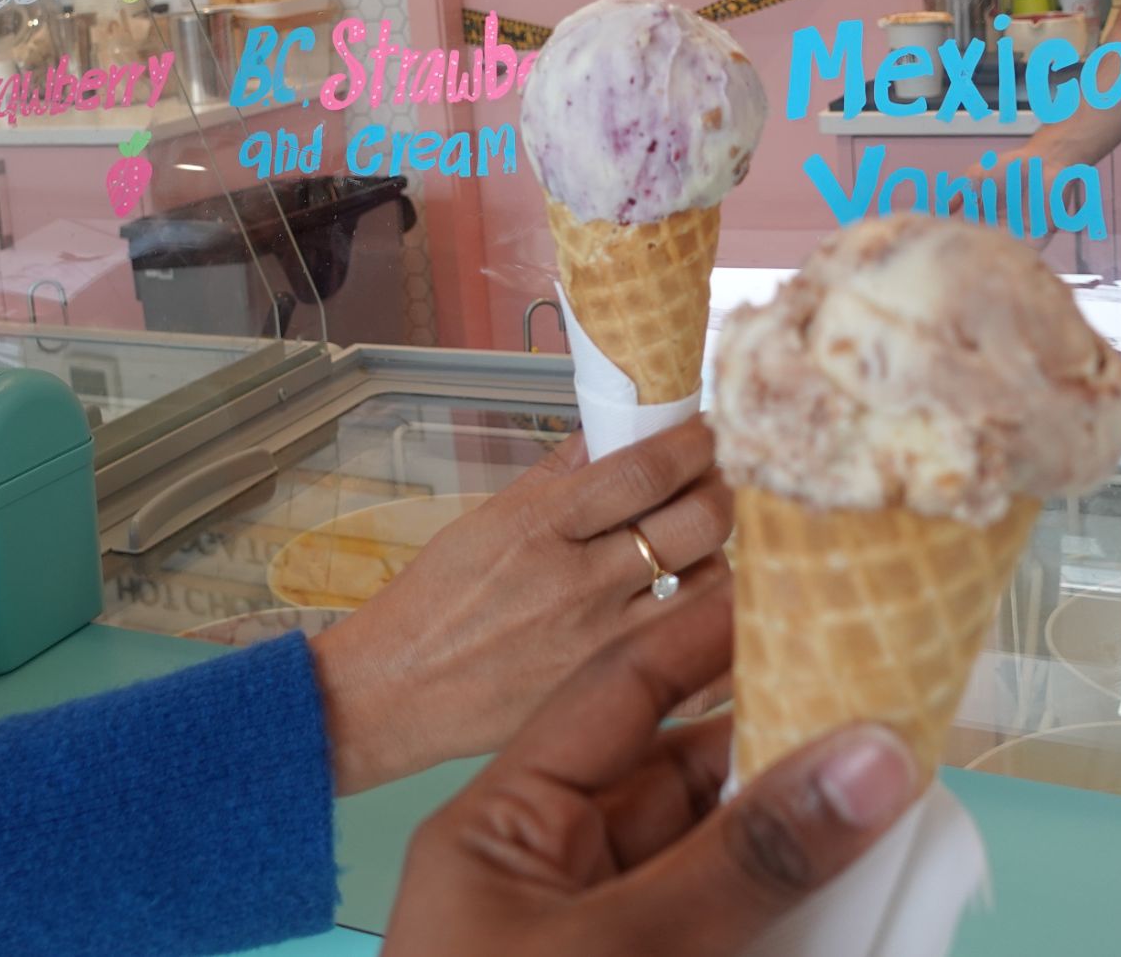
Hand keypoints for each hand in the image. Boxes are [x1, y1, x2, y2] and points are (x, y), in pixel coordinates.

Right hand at [309, 420, 734, 794]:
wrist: (398, 690)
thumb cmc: (435, 600)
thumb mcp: (486, 519)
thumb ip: (556, 476)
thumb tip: (612, 433)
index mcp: (541, 527)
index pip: (644, 472)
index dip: (693, 443)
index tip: (709, 428)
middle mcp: (580, 585)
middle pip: (696, 525)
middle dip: (721, 491)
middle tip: (717, 482)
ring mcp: (603, 644)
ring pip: (711, 589)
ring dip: (719, 558)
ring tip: (701, 549)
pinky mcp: (612, 692)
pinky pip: (698, 664)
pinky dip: (713, 633)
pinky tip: (705, 615)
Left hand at [382, 582, 917, 956]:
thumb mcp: (619, 951)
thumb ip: (746, 860)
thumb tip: (873, 754)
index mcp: (504, 832)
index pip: (618, 696)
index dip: (708, 634)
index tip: (800, 580)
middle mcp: (556, 881)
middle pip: (685, 781)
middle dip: (785, 742)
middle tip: (893, 693)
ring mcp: (608, 949)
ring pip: (726, 867)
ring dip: (811, 837)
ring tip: (907, 786)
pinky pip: (743, 939)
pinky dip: (803, 919)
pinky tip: (872, 895)